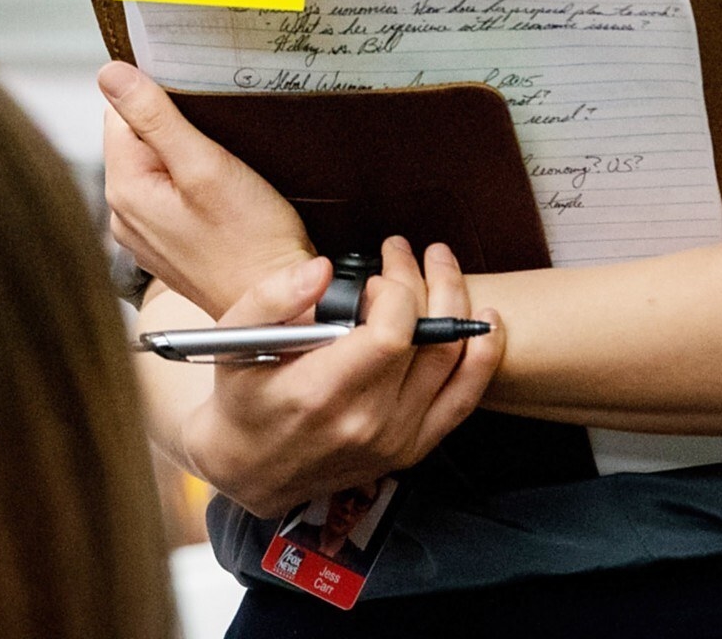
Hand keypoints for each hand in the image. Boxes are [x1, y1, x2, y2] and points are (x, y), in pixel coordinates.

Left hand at [101, 61, 312, 317]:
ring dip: (187, 156)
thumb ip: (155, 118)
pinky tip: (222, 195)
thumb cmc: (253, 243)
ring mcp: (144, 231)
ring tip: (225, 169)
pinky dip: (193, 184)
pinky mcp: (168, 242)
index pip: (119, 113)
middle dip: (175, 129)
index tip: (197, 107)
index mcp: (124, 189)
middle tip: (219, 140)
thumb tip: (110, 74)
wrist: (282, 308)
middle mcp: (124, 214)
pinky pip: (170, 193)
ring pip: (156, 164)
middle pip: (136, 138)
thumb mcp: (206, 167)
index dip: (158, 98)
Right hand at [181, 237, 502, 519]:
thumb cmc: (243, 397)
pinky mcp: (412, 448)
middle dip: (423, 280)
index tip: (371, 280)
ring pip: (453, 361)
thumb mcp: (236, 338)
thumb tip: (324, 268)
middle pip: (427, 338)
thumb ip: (275, 296)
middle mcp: (368, 423)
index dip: (394, 291)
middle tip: (404, 252)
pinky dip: (483, 357)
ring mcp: (396, 440)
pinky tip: (485, 321)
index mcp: (322, 394)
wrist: (251, 469)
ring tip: (440, 266)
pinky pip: (464, 400)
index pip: (391, 334)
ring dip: (454, 302)